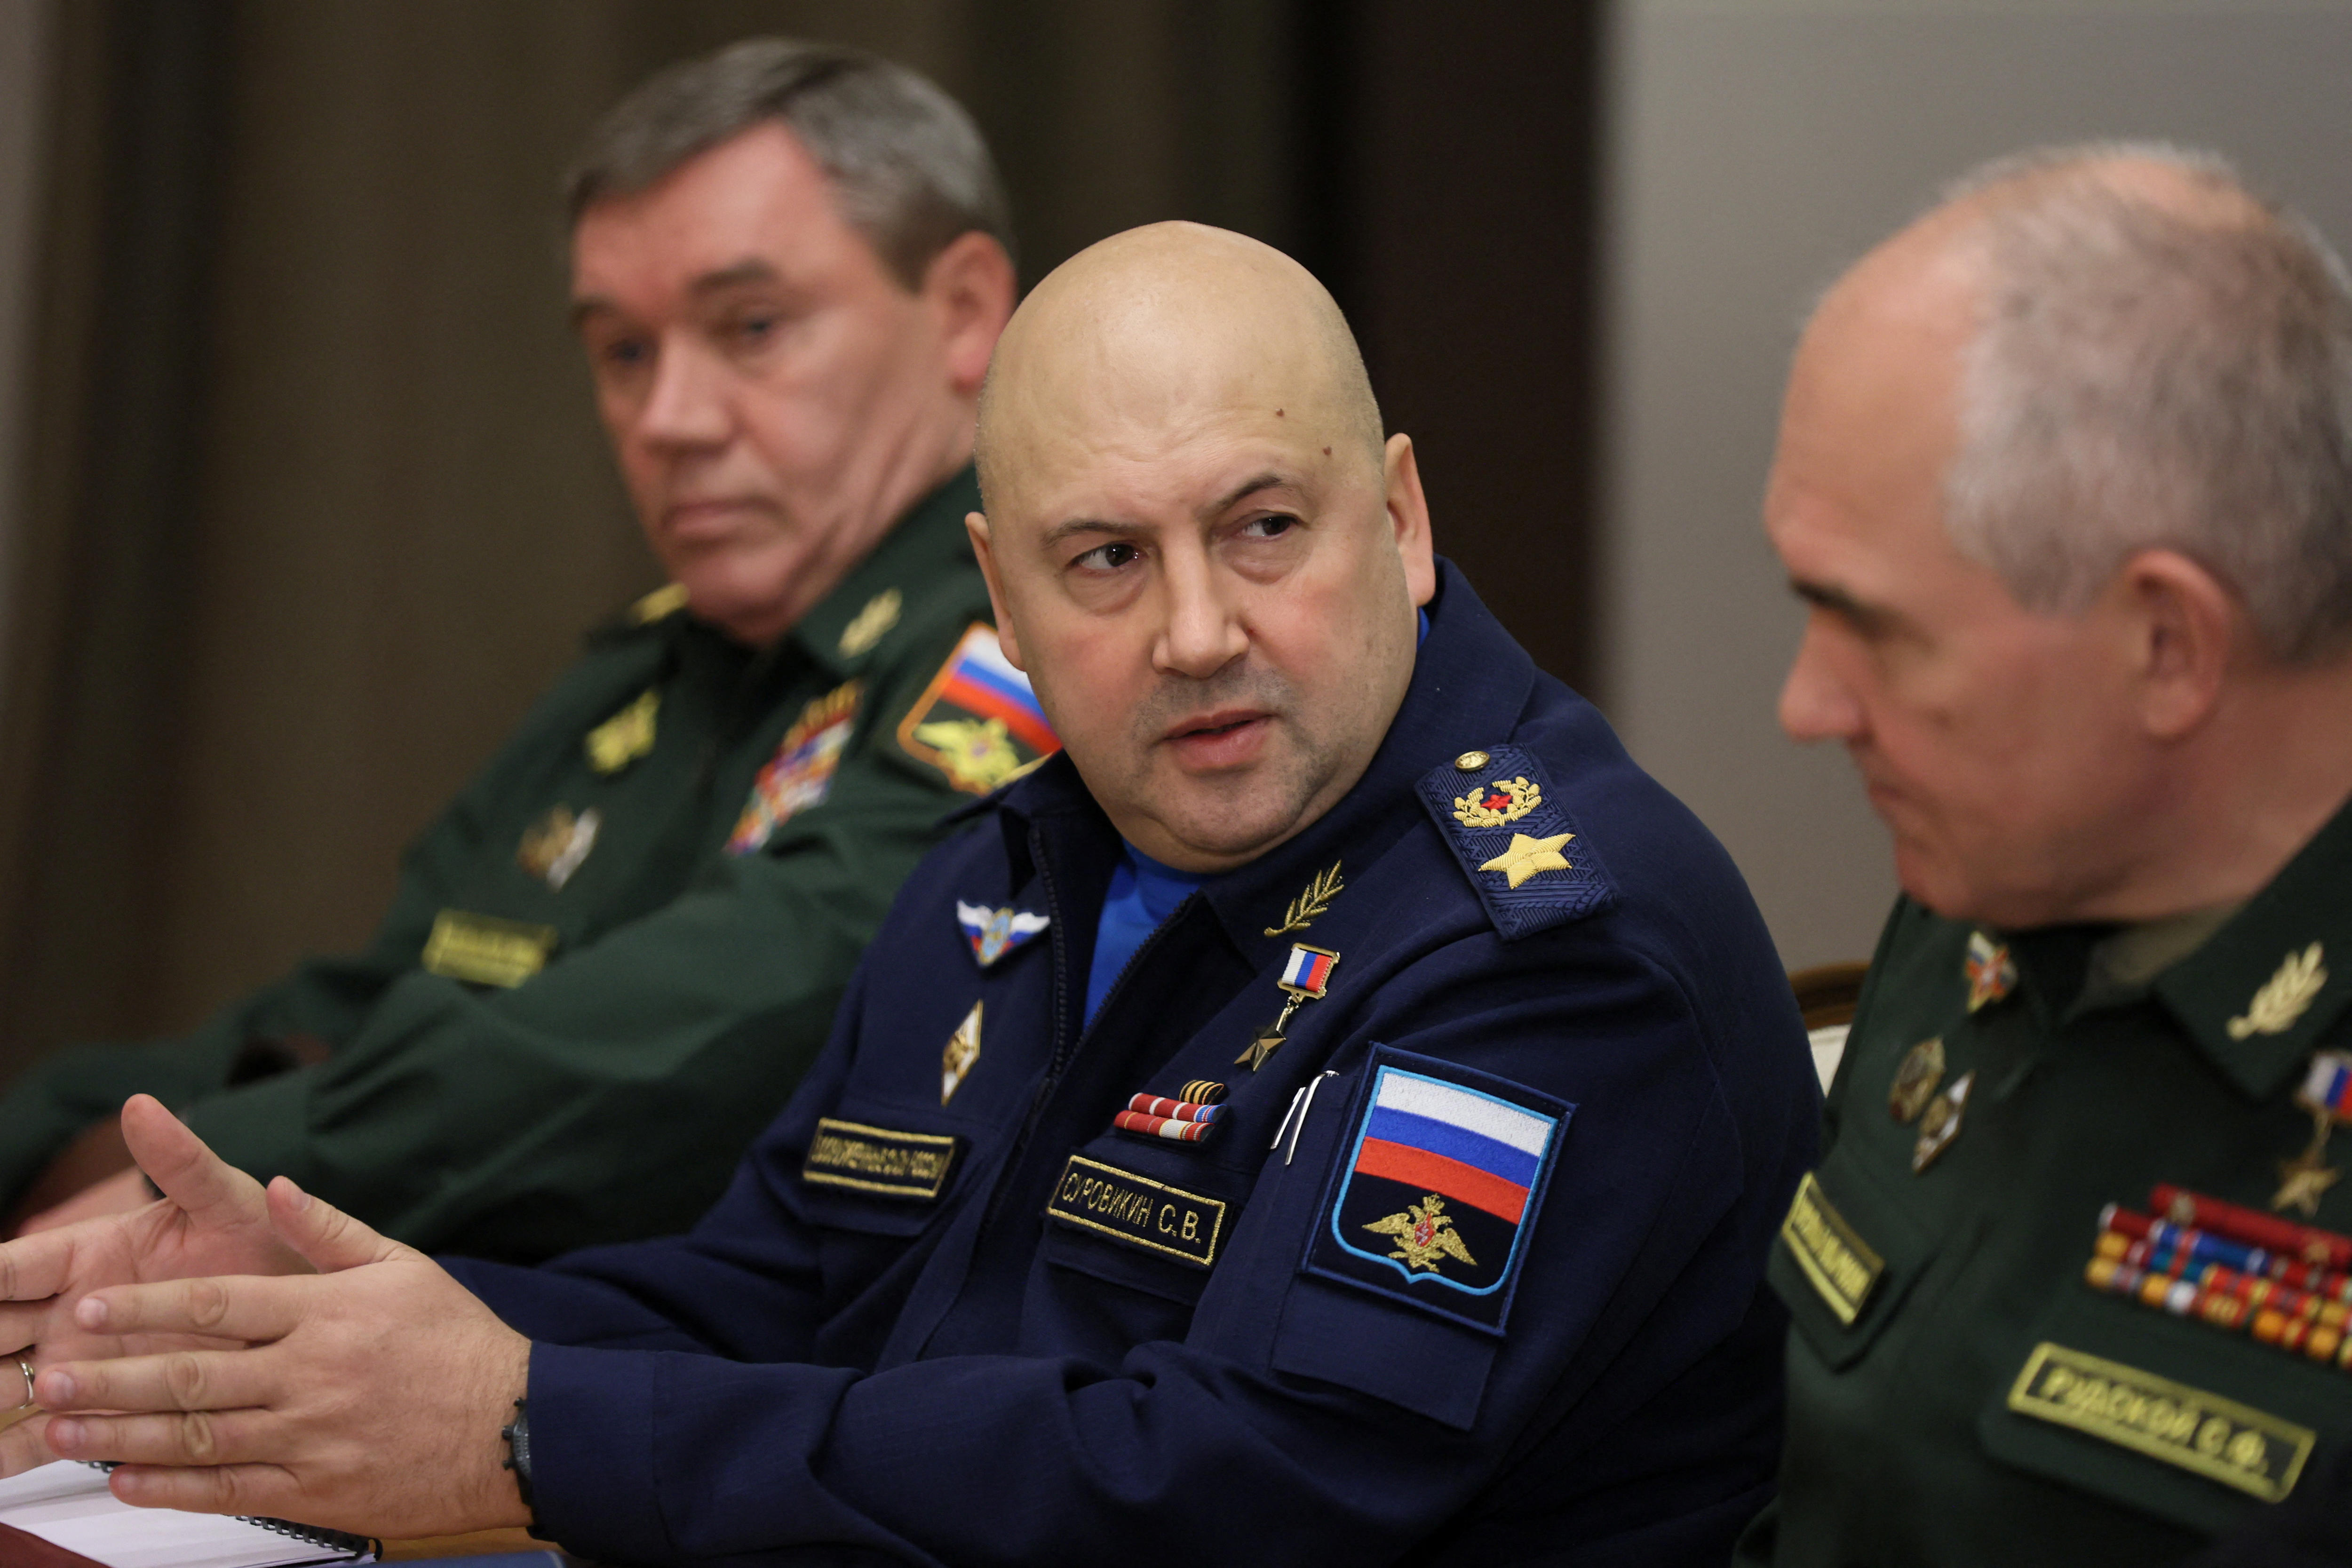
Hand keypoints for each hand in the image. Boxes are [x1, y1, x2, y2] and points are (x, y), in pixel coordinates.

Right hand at [0, 1095, 307, 1473]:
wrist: (302, 1314)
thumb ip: (182, 1162)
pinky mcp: (96, 1413)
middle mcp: (68, 1313)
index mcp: (87, 1256)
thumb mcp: (226, 1202)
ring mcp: (78, 1366)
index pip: (9, 1269)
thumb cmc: (264, 1247)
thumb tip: (142, 1105)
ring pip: (2, 1388)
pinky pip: (33, 1439)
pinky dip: (4, 1456)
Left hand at [35, 1176, 532, 1537]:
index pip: (216, 1306)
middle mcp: (310, 1374)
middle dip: (110, 1373)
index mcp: (327, 1312)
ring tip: (62, 1424)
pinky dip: (170, 1486)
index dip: (144, 1308)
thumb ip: (331, 1230)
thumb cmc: (458, 1341)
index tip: (86, 1309)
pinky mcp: (315, 1489)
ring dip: (120, 1431)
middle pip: (190, 1374)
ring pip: (196, 1435)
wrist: (516, 1428)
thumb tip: (273, 1186)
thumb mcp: (405, 1266)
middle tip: (48, 1371)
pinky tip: (123, 1479)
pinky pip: (228, 1490)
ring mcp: (310, 1437)